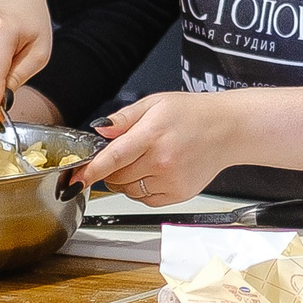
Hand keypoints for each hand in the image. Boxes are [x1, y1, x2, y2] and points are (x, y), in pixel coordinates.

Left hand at [77, 91, 247, 204]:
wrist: (228, 129)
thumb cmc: (193, 114)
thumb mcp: (156, 104)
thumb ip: (124, 118)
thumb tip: (99, 130)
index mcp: (152, 134)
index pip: (112, 159)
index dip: (89, 171)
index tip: (73, 181)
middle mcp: (162, 160)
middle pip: (116, 177)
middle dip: (112, 168)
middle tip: (127, 153)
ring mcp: (171, 180)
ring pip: (128, 190)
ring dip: (126, 180)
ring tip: (146, 160)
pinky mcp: (178, 194)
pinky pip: (145, 199)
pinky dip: (142, 189)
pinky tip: (157, 171)